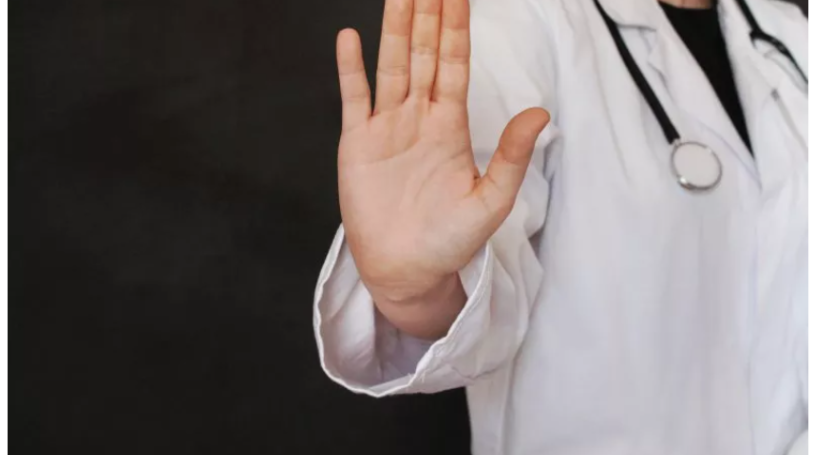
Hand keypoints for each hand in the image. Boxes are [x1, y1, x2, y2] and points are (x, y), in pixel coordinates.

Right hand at [336, 0, 548, 316]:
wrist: (406, 270)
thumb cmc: (449, 241)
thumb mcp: (491, 200)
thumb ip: (512, 155)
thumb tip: (542, 112)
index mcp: (451, 125)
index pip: (455, 64)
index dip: (456, 27)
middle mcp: (418, 118)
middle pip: (424, 54)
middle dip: (427, 14)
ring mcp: (386, 128)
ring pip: (391, 66)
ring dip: (395, 29)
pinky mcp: (357, 144)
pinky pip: (353, 98)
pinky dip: (350, 69)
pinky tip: (350, 39)